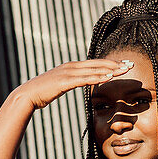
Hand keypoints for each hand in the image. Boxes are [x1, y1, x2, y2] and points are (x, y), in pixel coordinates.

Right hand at [13, 58, 132, 109]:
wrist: (27, 95)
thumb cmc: (42, 92)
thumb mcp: (59, 85)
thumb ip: (69, 82)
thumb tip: (77, 83)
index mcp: (70, 67)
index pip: (94, 63)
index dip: (110, 63)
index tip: (123, 64)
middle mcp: (71, 66)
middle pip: (97, 63)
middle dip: (115, 63)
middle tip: (130, 64)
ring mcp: (67, 73)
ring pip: (94, 70)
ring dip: (110, 69)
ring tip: (124, 70)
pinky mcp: (65, 81)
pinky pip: (85, 79)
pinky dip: (98, 77)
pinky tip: (108, 78)